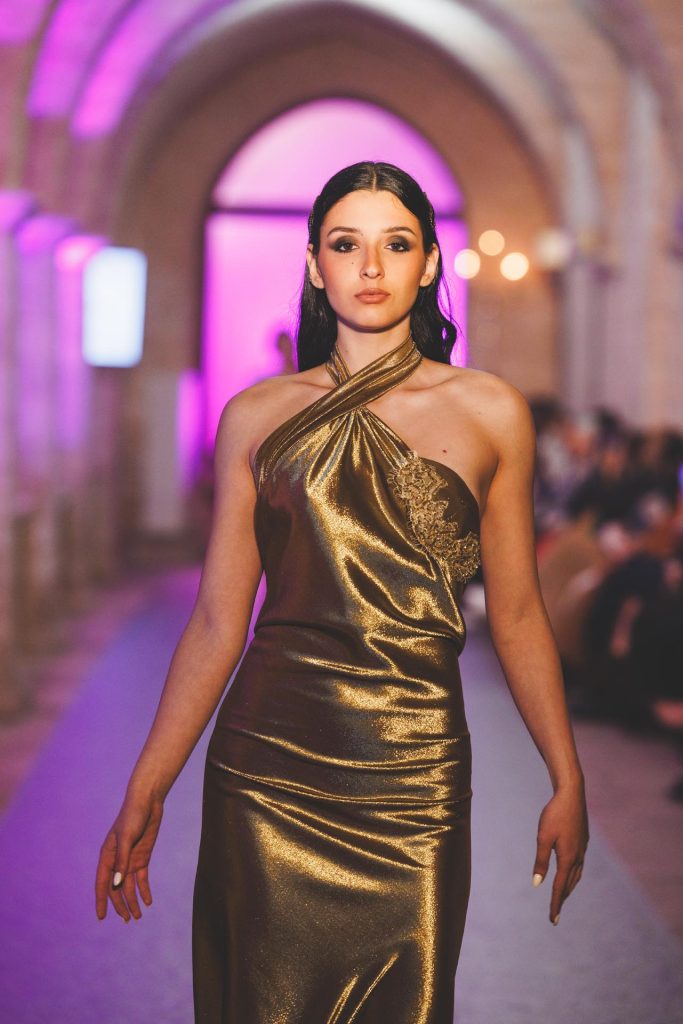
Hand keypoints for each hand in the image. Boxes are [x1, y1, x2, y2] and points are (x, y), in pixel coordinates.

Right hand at [95, 792, 163, 921]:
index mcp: (107, 856)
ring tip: (137, 917)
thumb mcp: (127, 838)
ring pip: (129, 886)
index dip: (101, 900)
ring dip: (132, 901)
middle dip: (120, 905)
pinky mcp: (142, 858)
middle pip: (116, 888)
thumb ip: (122, 861)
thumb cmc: (132, 816)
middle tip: (128, 920)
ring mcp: (130, 860)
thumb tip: (117, 885)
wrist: (147, 802)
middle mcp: (117, 861)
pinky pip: (141, 878)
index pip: (102, 883)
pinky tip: (148, 901)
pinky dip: (144, 890)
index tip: (101, 917)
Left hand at [531, 781, 588, 924]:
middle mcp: (578, 856)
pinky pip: (579, 865)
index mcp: (567, 858)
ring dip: (568, 888)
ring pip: (576, 875)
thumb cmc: (554, 814)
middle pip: (569, 884)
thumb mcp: (543, 837)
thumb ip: (541, 861)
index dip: (555, 904)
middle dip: (561, 898)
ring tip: (561, 896)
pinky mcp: (583, 841)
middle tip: (555, 913)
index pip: (559, 887)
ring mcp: (583, 849)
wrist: (572, 794)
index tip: (553, 920)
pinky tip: (570, 872)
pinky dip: (573, 874)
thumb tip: (537, 884)